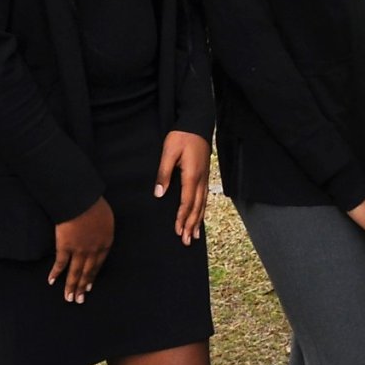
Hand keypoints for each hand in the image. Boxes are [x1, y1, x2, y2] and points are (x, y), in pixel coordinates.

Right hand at [49, 197, 113, 302]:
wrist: (81, 201)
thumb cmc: (95, 205)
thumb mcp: (107, 219)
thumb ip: (104, 231)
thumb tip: (100, 235)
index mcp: (106, 243)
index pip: (99, 264)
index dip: (93, 276)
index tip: (89, 286)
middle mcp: (94, 250)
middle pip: (88, 272)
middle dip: (83, 287)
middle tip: (79, 300)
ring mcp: (79, 250)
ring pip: (75, 272)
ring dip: (71, 287)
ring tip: (69, 298)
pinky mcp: (65, 247)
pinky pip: (60, 263)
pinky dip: (56, 273)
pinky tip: (52, 281)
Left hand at [154, 129, 210, 244]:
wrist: (197, 123)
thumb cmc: (181, 136)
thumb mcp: (168, 152)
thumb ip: (163, 174)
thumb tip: (159, 194)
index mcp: (191, 175)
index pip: (187, 202)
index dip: (182, 217)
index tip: (177, 231)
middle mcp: (200, 179)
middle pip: (197, 206)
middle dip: (191, 225)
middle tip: (186, 241)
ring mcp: (204, 177)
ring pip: (203, 203)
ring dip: (198, 220)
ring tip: (194, 235)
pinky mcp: (204, 175)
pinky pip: (204, 196)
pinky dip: (202, 209)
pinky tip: (200, 216)